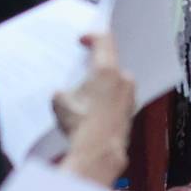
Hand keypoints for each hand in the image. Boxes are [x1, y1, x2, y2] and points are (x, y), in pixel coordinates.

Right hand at [53, 30, 135, 190]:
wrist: (99, 152)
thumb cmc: (82, 125)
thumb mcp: (59, 101)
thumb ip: (62, 90)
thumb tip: (62, 93)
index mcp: (107, 70)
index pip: (104, 40)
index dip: (91, 37)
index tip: (83, 41)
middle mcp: (123, 79)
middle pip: (110, 63)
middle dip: (96, 67)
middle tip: (82, 73)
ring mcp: (130, 96)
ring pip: (116, 82)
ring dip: (103, 85)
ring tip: (86, 97)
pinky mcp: (131, 112)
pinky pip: (119, 98)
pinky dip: (108, 100)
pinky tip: (94, 111)